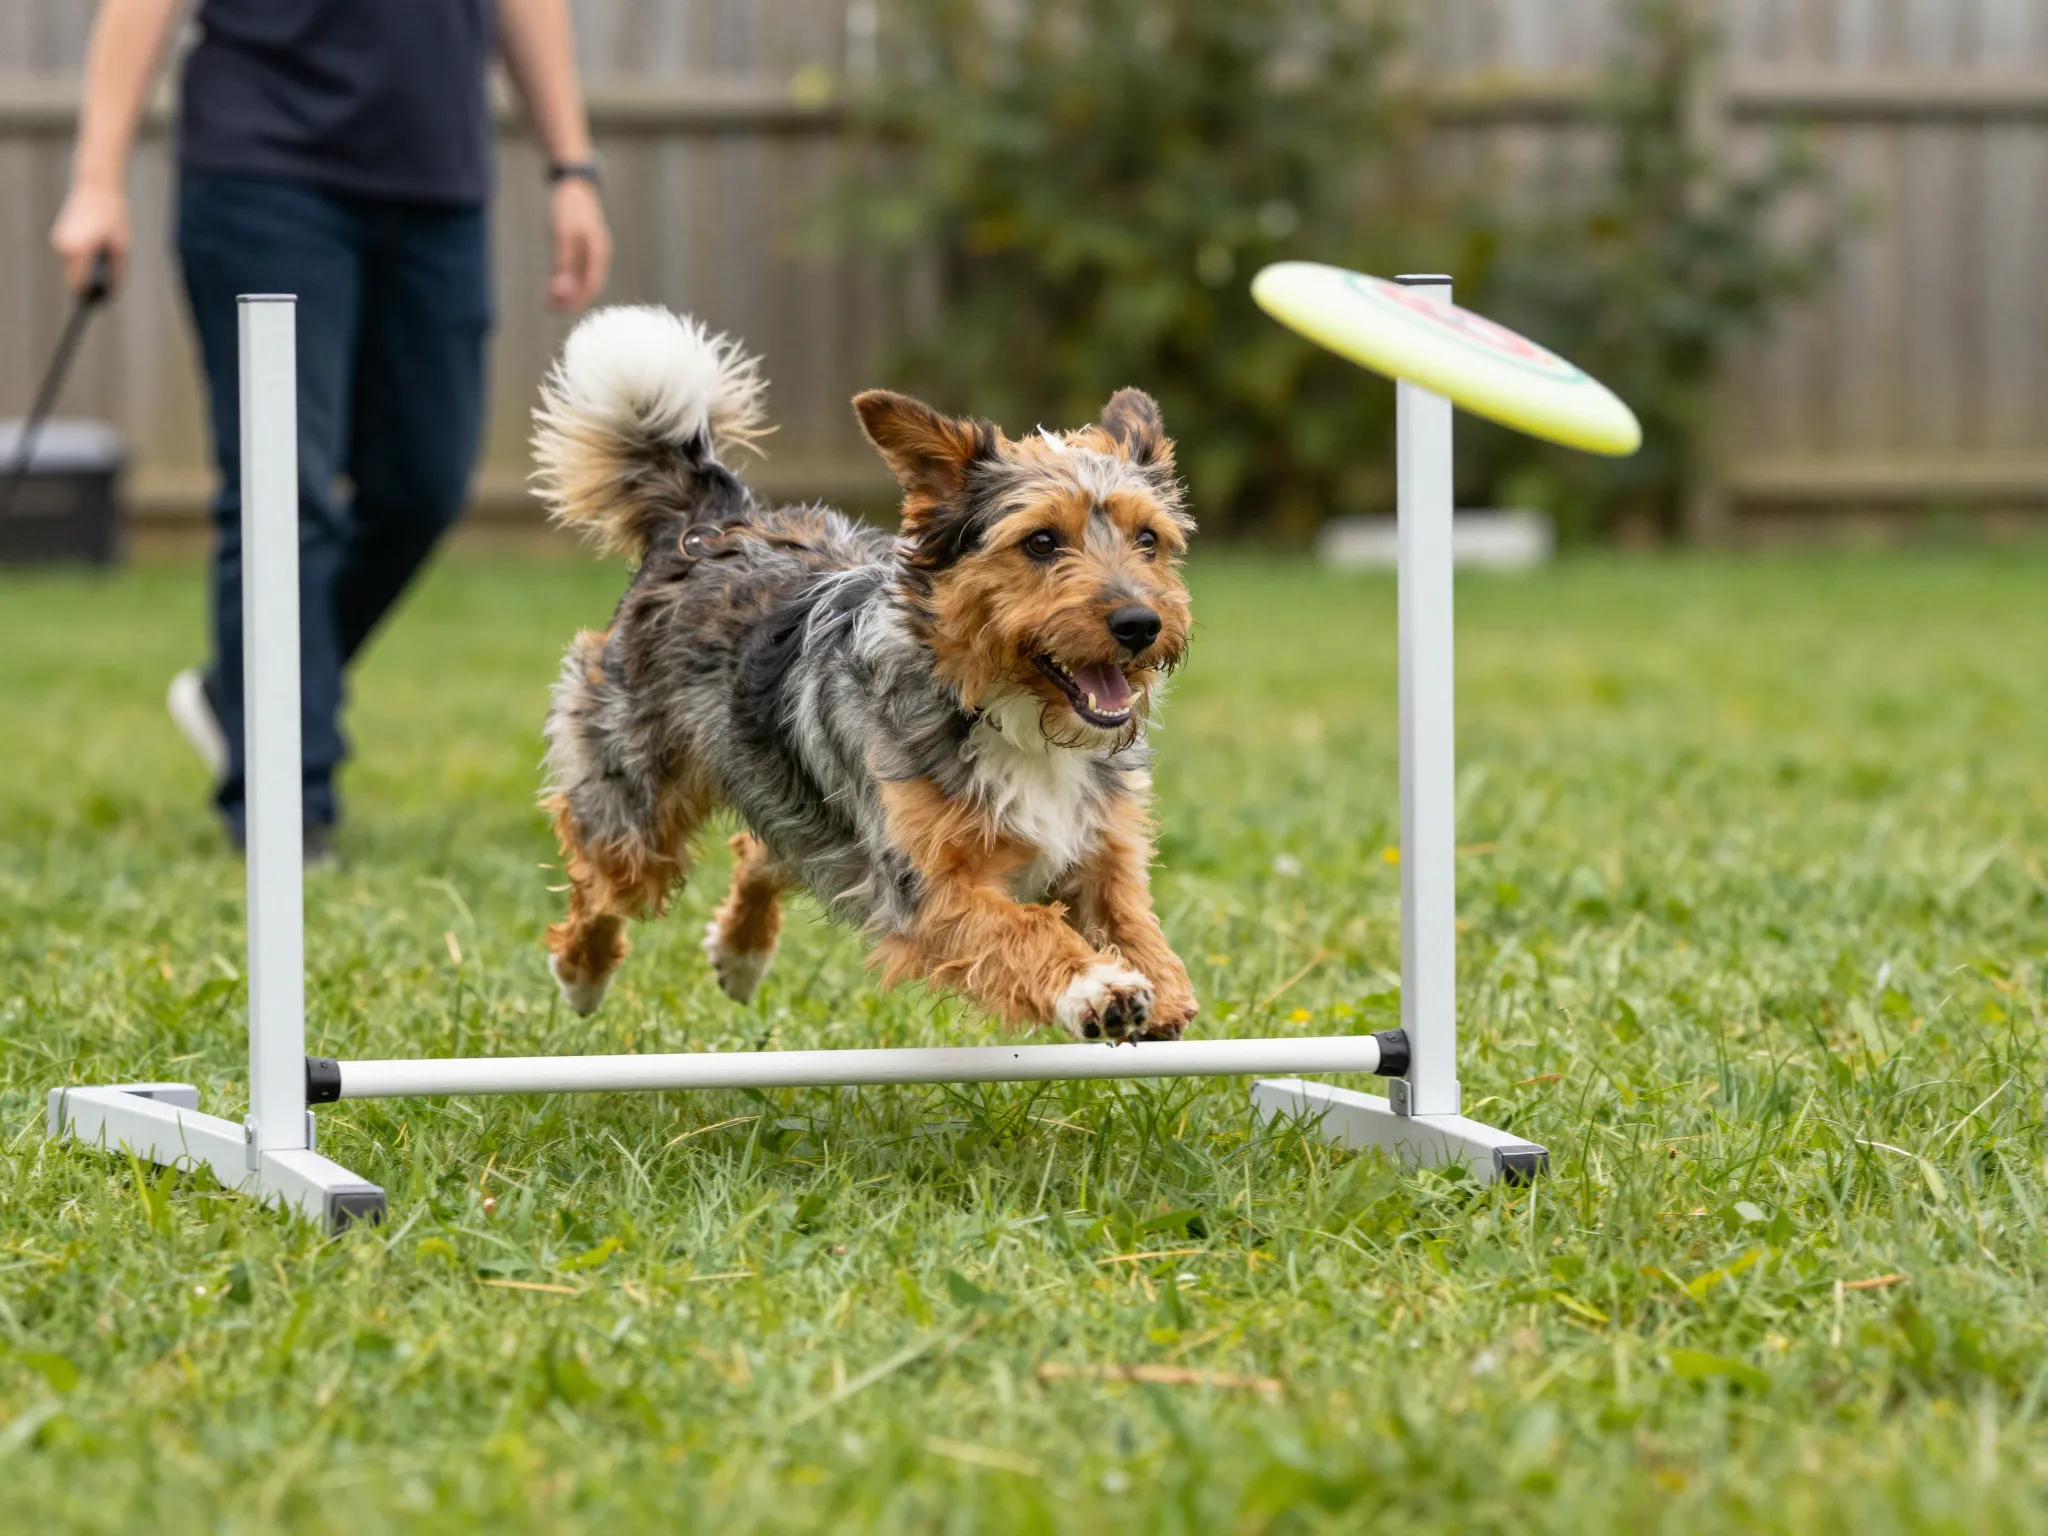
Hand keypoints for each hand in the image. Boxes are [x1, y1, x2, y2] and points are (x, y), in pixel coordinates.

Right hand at [50, 181, 128, 296]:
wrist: (97, 188)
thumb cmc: (113, 217)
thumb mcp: (121, 249)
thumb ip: (115, 273)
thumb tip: (111, 293)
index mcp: (78, 252)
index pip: (80, 286)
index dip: (90, 296)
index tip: (99, 304)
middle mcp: (64, 248)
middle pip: (74, 279)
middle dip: (88, 284)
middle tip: (106, 289)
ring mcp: (59, 241)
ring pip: (71, 268)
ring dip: (85, 270)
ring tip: (105, 261)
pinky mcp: (59, 236)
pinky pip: (71, 257)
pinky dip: (82, 259)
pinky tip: (96, 251)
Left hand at [546, 176, 610, 311]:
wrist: (572, 182)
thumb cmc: (568, 207)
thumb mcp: (562, 237)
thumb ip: (563, 266)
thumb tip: (561, 293)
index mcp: (598, 253)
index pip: (591, 285)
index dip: (577, 300)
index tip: (559, 309)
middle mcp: (597, 254)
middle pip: (587, 284)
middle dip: (571, 298)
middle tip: (551, 308)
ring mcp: (590, 249)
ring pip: (581, 277)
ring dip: (567, 290)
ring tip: (549, 300)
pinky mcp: (581, 244)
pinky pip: (576, 268)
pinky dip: (565, 278)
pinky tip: (553, 283)